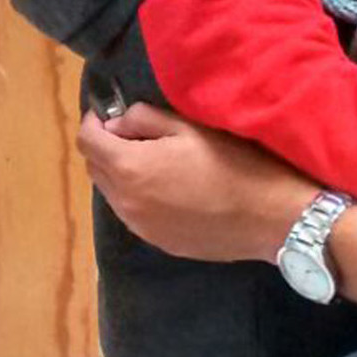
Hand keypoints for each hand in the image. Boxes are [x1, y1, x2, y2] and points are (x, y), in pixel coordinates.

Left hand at [76, 105, 316, 261]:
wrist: (269, 217)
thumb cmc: (234, 163)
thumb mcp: (190, 128)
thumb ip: (144, 118)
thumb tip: (118, 123)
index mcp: (128, 168)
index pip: (87, 141)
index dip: (93, 122)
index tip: (109, 113)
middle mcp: (124, 202)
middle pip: (95, 169)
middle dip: (106, 148)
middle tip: (135, 135)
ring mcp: (140, 227)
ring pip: (113, 195)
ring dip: (121, 176)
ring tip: (155, 164)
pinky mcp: (158, 242)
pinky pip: (134, 215)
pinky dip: (139, 198)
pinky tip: (171, 191)